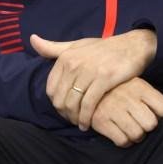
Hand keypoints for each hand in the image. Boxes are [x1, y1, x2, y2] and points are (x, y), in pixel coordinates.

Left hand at [30, 30, 156, 129]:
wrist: (130, 47)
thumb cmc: (102, 48)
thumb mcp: (76, 45)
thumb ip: (53, 47)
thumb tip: (32, 39)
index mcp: (65, 57)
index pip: (51, 88)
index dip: (55, 102)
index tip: (62, 110)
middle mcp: (74, 64)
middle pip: (60, 98)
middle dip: (64, 113)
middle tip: (71, 120)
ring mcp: (89, 72)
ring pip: (73, 103)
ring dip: (74, 118)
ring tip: (78, 123)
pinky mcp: (104, 80)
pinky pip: (89, 104)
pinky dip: (86, 118)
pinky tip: (87, 124)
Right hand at [90, 77, 162, 146]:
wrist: (86, 87)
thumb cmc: (119, 89)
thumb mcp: (139, 87)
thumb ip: (158, 99)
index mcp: (140, 87)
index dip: (162, 116)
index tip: (154, 115)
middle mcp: (127, 97)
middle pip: (151, 124)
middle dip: (147, 127)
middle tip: (139, 122)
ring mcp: (114, 109)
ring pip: (138, 135)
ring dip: (135, 135)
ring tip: (129, 128)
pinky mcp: (102, 121)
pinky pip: (122, 141)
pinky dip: (123, 141)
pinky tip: (119, 132)